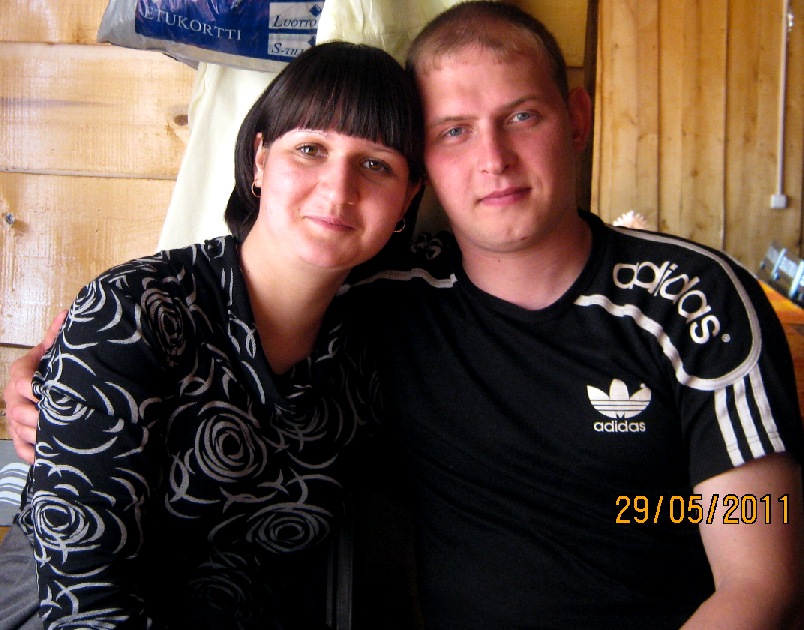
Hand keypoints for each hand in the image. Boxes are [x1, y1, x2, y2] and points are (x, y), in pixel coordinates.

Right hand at [2, 310, 66, 462]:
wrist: (41, 386)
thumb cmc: (50, 368)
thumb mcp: (52, 352)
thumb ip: (56, 336)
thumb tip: (66, 313)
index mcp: (20, 374)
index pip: (22, 382)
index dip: (34, 389)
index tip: (47, 393)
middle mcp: (13, 397)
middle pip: (19, 411)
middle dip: (37, 417)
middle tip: (56, 420)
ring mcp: (15, 418)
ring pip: (20, 431)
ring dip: (37, 436)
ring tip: (55, 437)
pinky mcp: (19, 436)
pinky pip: (22, 449)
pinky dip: (33, 454)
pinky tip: (47, 456)